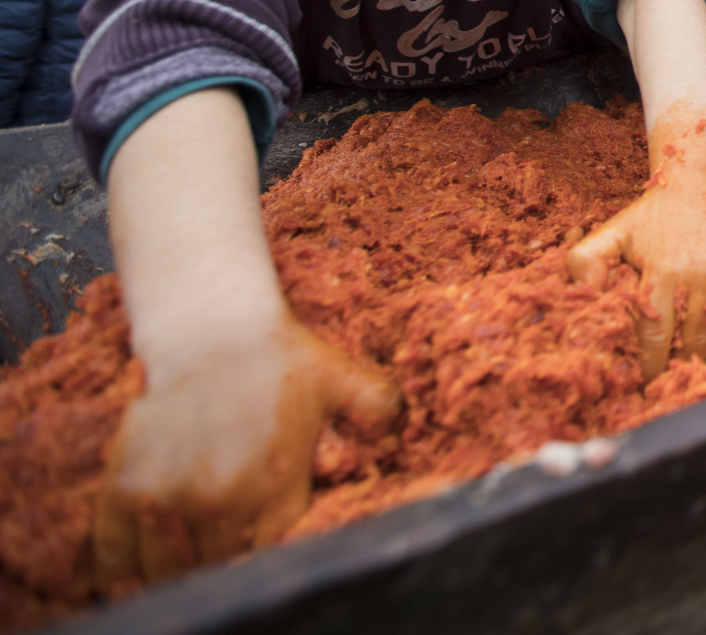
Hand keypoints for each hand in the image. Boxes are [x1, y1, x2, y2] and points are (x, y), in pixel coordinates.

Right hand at [93, 314, 397, 588]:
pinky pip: (117, 552)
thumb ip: (377, 412)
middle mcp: (221, 498)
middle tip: (229, 549)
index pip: (273, 554)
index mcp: (276, 483)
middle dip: (228, 564)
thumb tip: (395, 439)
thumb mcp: (343, 379)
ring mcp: (168, 497)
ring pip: (170, 569)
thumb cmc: (280, 357)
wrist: (211, 328)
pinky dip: (126, 565)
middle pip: (222, 566)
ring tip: (191, 559)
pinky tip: (141, 564)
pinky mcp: (126, 488)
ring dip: (179, 569)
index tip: (266, 546)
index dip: (271, 555)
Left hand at [567, 170, 705, 380]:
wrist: (701, 184)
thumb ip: (585, 263)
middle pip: (693, 342)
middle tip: (672, 382)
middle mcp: (702, 275)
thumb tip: (580, 295)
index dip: (652, 367)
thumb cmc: (652, 217)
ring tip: (698, 369)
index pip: (658, 338)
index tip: (647, 382)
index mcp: (663, 272)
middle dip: (681, 367)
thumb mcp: (613, 234)